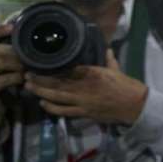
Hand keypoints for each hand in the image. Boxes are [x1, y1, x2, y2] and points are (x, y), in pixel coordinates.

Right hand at [0, 23, 23, 140]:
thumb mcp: (2, 69)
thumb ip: (9, 56)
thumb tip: (30, 42)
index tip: (12, 26)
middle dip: (18, 53)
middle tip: (32, 58)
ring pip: (2, 61)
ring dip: (20, 64)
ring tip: (29, 69)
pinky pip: (6, 77)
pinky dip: (19, 77)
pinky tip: (24, 80)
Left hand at [24, 49, 148, 126]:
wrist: (135, 105)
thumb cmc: (127, 86)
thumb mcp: (116, 70)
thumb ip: (108, 60)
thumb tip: (107, 49)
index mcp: (92, 73)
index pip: (68, 69)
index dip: (52, 68)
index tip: (40, 64)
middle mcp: (84, 86)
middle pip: (57, 82)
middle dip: (41, 79)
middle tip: (27, 75)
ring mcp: (83, 100)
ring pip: (57, 96)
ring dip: (41, 92)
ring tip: (29, 87)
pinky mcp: (84, 112)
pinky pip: (64, 110)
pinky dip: (52, 107)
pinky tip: (43, 103)